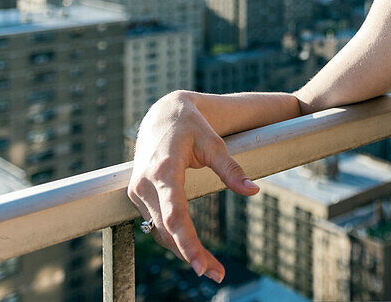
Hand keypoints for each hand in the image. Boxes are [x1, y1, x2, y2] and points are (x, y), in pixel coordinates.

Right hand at [127, 90, 259, 282]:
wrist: (162, 115)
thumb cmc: (191, 127)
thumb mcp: (214, 143)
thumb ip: (231, 169)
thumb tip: (253, 190)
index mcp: (163, 170)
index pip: (174, 214)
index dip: (186, 242)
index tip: (201, 266)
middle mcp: (145, 184)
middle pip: (167, 230)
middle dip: (191, 254)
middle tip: (217, 274)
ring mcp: (137, 191)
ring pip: (159, 231)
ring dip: (182, 251)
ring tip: (212, 268)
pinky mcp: (138, 195)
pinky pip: (155, 224)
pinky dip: (173, 239)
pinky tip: (193, 251)